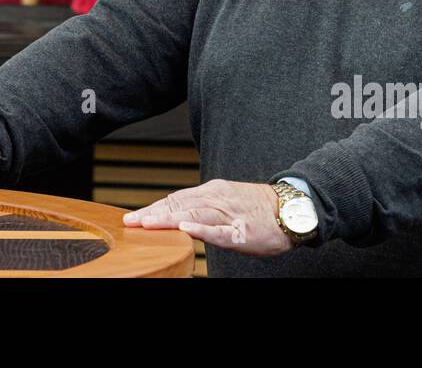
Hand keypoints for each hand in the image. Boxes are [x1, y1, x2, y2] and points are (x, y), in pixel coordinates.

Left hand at [121, 179, 293, 255]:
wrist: (292, 208)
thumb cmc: (258, 208)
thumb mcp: (226, 202)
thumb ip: (203, 206)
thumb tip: (178, 215)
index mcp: (212, 192)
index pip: (176, 199)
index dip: (154, 207)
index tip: (134, 216)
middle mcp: (217, 198)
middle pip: (179, 205)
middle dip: (153, 213)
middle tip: (130, 221)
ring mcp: (229, 213)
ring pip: (194, 214)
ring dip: (168, 219)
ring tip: (147, 224)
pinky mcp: (242, 230)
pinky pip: (219, 230)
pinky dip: (201, 229)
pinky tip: (186, 228)